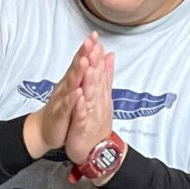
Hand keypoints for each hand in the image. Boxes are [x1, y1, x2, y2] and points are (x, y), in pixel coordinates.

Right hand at [22, 35, 92, 157]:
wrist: (43, 131)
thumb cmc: (62, 109)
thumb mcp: (77, 88)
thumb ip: (87, 70)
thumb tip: (99, 54)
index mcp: (72, 81)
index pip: (80, 61)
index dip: (87, 48)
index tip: (94, 35)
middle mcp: (66, 87)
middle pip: (75, 68)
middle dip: (82, 54)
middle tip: (89, 41)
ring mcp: (62, 100)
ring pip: (71, 85)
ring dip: (78, 73)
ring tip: (84, 61)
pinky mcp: (60, 114)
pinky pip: (67, 106)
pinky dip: (72, 99)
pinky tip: (77, 92)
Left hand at [65, 35, 116, 168]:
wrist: (95, 150)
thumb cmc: (94, 123)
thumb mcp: (102, 97)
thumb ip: (106, 76)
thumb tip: (110, 56)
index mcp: (99, 93)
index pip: (99, 71)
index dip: (97, 55)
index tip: (95, 38)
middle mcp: (97, 101)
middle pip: (96, 80)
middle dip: (94, 63)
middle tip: (93, 46)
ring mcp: (90, 114)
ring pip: (91, 96)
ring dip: (90, 81)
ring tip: (88, 67)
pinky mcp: (83, 127)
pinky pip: (82, 116)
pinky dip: (81, 106)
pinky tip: (80, 97)